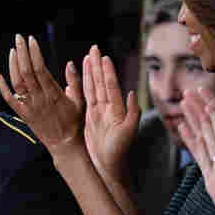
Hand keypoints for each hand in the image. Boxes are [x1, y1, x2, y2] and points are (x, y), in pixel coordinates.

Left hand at [0, 35, 87, 159]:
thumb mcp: (80, 101)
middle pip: (26, 73)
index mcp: (54, 94)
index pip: (40, 70)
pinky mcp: (24, 115)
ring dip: (13, 65)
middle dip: (22, 53)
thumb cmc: (75, 123)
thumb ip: (74, 81)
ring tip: (13, 50)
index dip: (34, 54)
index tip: (32, 40)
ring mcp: (30, 107)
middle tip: (19, 37)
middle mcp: (39, 100)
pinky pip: (10, 100)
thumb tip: (70, 63)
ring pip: (17, 83)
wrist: (65, 145)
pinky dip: (2, 87)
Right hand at [82, 45, 139, 182]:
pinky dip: (84, 85)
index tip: (104, 57)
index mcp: (116, 110)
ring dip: (91, 72)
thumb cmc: (120, 153)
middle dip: (98, 65)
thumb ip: (133, 113)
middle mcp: (108, 108)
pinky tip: (82, 75)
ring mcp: (98, 112)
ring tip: (88, 57)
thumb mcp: (128, 133)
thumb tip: (133, 93)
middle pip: (101, 82)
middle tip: (94, 48)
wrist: (109, 167)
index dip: (107, 72)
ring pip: (93, 87)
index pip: (110, 86)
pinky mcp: (90, 118)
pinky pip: (86, 97)